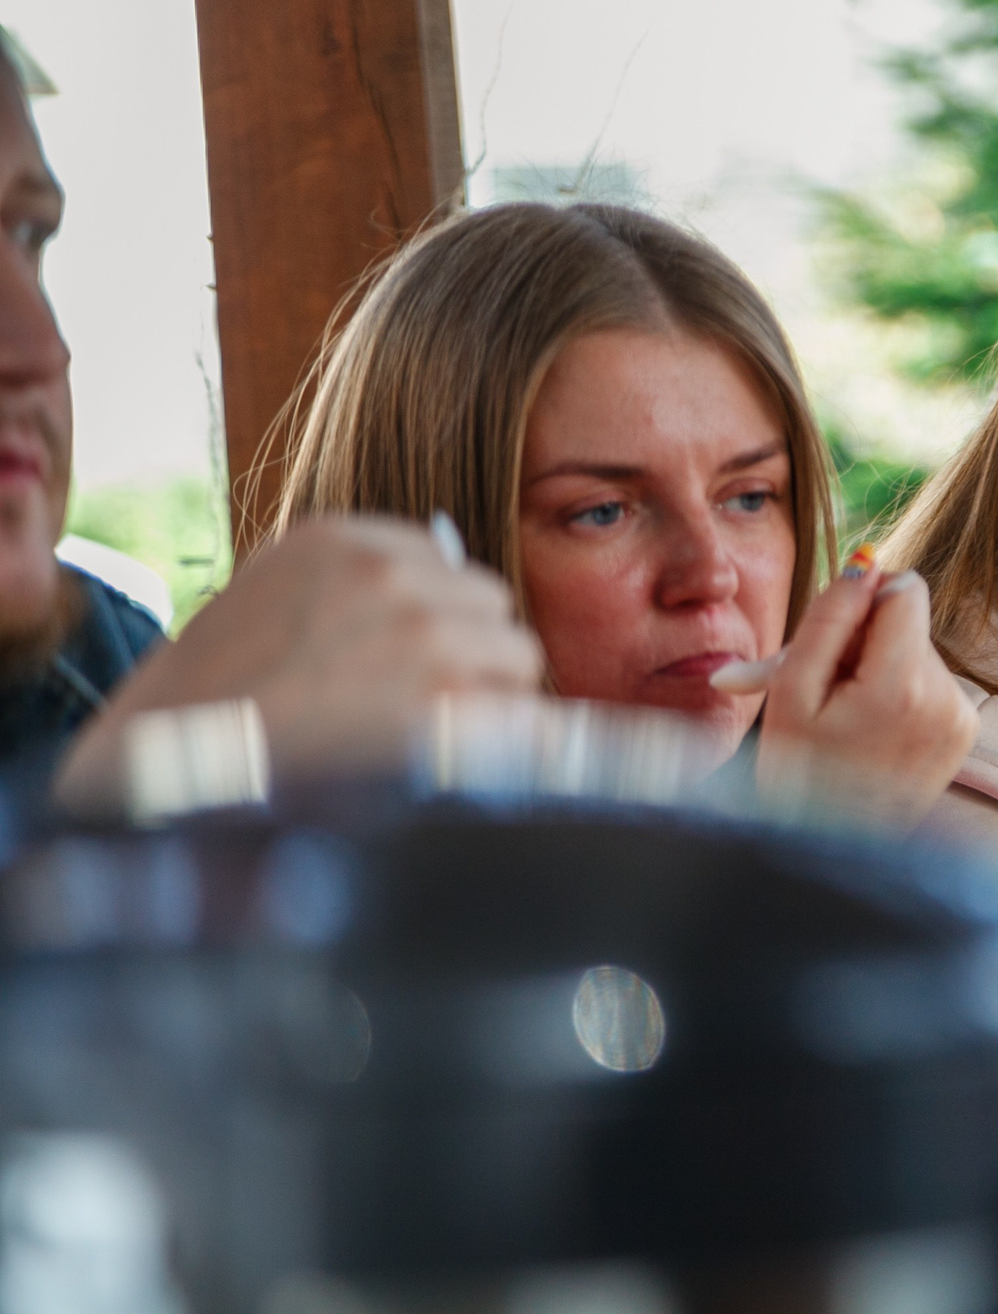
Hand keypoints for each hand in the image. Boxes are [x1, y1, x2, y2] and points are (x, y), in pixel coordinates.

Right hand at [55, 515, 546, 815]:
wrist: (156, 774)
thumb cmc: (211, 700)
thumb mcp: (271, 599)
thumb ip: (355, 587)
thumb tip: (454, 585)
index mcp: (346, 539)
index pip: (451, 569)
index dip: (438, 624)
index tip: (400, 667)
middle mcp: (392, 574)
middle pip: (493, 611)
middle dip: (468, 659)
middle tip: (414, 713)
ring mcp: (425, 636)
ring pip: (518, 662)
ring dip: (487, 703)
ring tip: (421, 746)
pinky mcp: (445, 707)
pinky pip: (525, 723)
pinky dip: (503, 752)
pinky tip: (451, 774)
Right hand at [755, 564, 978, 827]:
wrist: (828, 853)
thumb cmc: (798, 772)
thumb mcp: (792, 691)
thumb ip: (830, 618)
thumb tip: (866, 561)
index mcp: (904, 687)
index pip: (906, 590)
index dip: (864, 602)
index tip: (835, 639)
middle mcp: (948, 699)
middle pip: (909, 620)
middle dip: (865, 641)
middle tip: (827, 693)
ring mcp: (962, 719)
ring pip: (916, 650)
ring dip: (878, 669)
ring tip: (846, 719)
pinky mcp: (965, 733)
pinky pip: (929, 681)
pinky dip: (897, 693)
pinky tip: (870, 731)